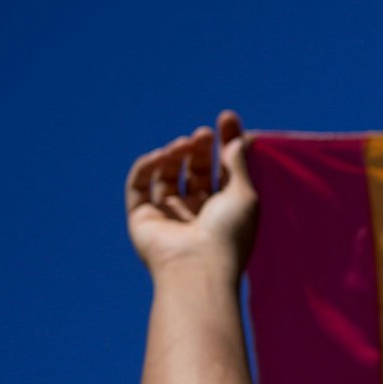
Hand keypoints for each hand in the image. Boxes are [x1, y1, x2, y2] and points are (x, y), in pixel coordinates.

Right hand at [125, 110, 259, 279]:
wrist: (198, 267)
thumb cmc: (228, 234)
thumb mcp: (243, 192)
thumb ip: (238, 162)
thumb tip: (241, 138)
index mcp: (224, 209)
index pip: (223, 168)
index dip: (225, 141)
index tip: (227, 117)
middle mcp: (195, 212)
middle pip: (195, 169)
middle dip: (199, 148)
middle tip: (203, 134)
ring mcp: (168, 216)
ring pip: (166, 174)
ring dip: (174, 154)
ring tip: (184, 145)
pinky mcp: (142, 219)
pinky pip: (139, 185)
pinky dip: (147, 166)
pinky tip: (161, 156)